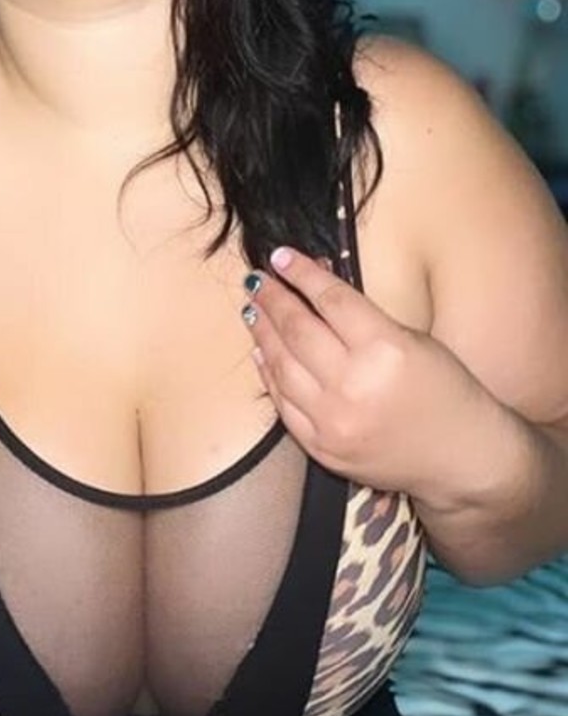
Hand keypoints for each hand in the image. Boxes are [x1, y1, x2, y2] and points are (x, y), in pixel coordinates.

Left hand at [241, 246, 495, 504]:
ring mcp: (332, 420)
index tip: (280, 256)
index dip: (301, 274)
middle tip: (256, 280)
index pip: (331, 300)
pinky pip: (283, 404)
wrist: (462, 459)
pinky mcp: (321, 447)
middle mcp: (354, 384)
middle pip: (298, 330)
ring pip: (281, 366)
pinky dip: (269, 375)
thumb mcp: (415, 340)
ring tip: (253, 310)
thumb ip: (363, 318)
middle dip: (273, 299)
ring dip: (263, 333)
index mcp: (385, 349)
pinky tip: (261, 353)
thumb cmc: (446, 391)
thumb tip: (313, 289)